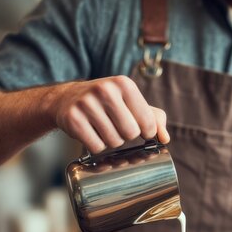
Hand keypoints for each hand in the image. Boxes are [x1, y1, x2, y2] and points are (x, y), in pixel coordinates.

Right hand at [49, 75, 169, 153]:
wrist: (66, 98)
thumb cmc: (107, 103)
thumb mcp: (132, 102)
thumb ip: (155, 118)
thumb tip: (165, 139)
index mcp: (124, 84)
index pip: (147, 122)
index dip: (147, 132)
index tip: (140, 130)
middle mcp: (105, 90)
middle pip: (130, 133)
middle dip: (126, 136)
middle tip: (116, 126)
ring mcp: (86, 104)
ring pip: (113, 142)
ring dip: (111, 141)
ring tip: (103, 128)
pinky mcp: (72, 119)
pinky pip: (96, 147)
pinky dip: (96, 146)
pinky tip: (91, 133)